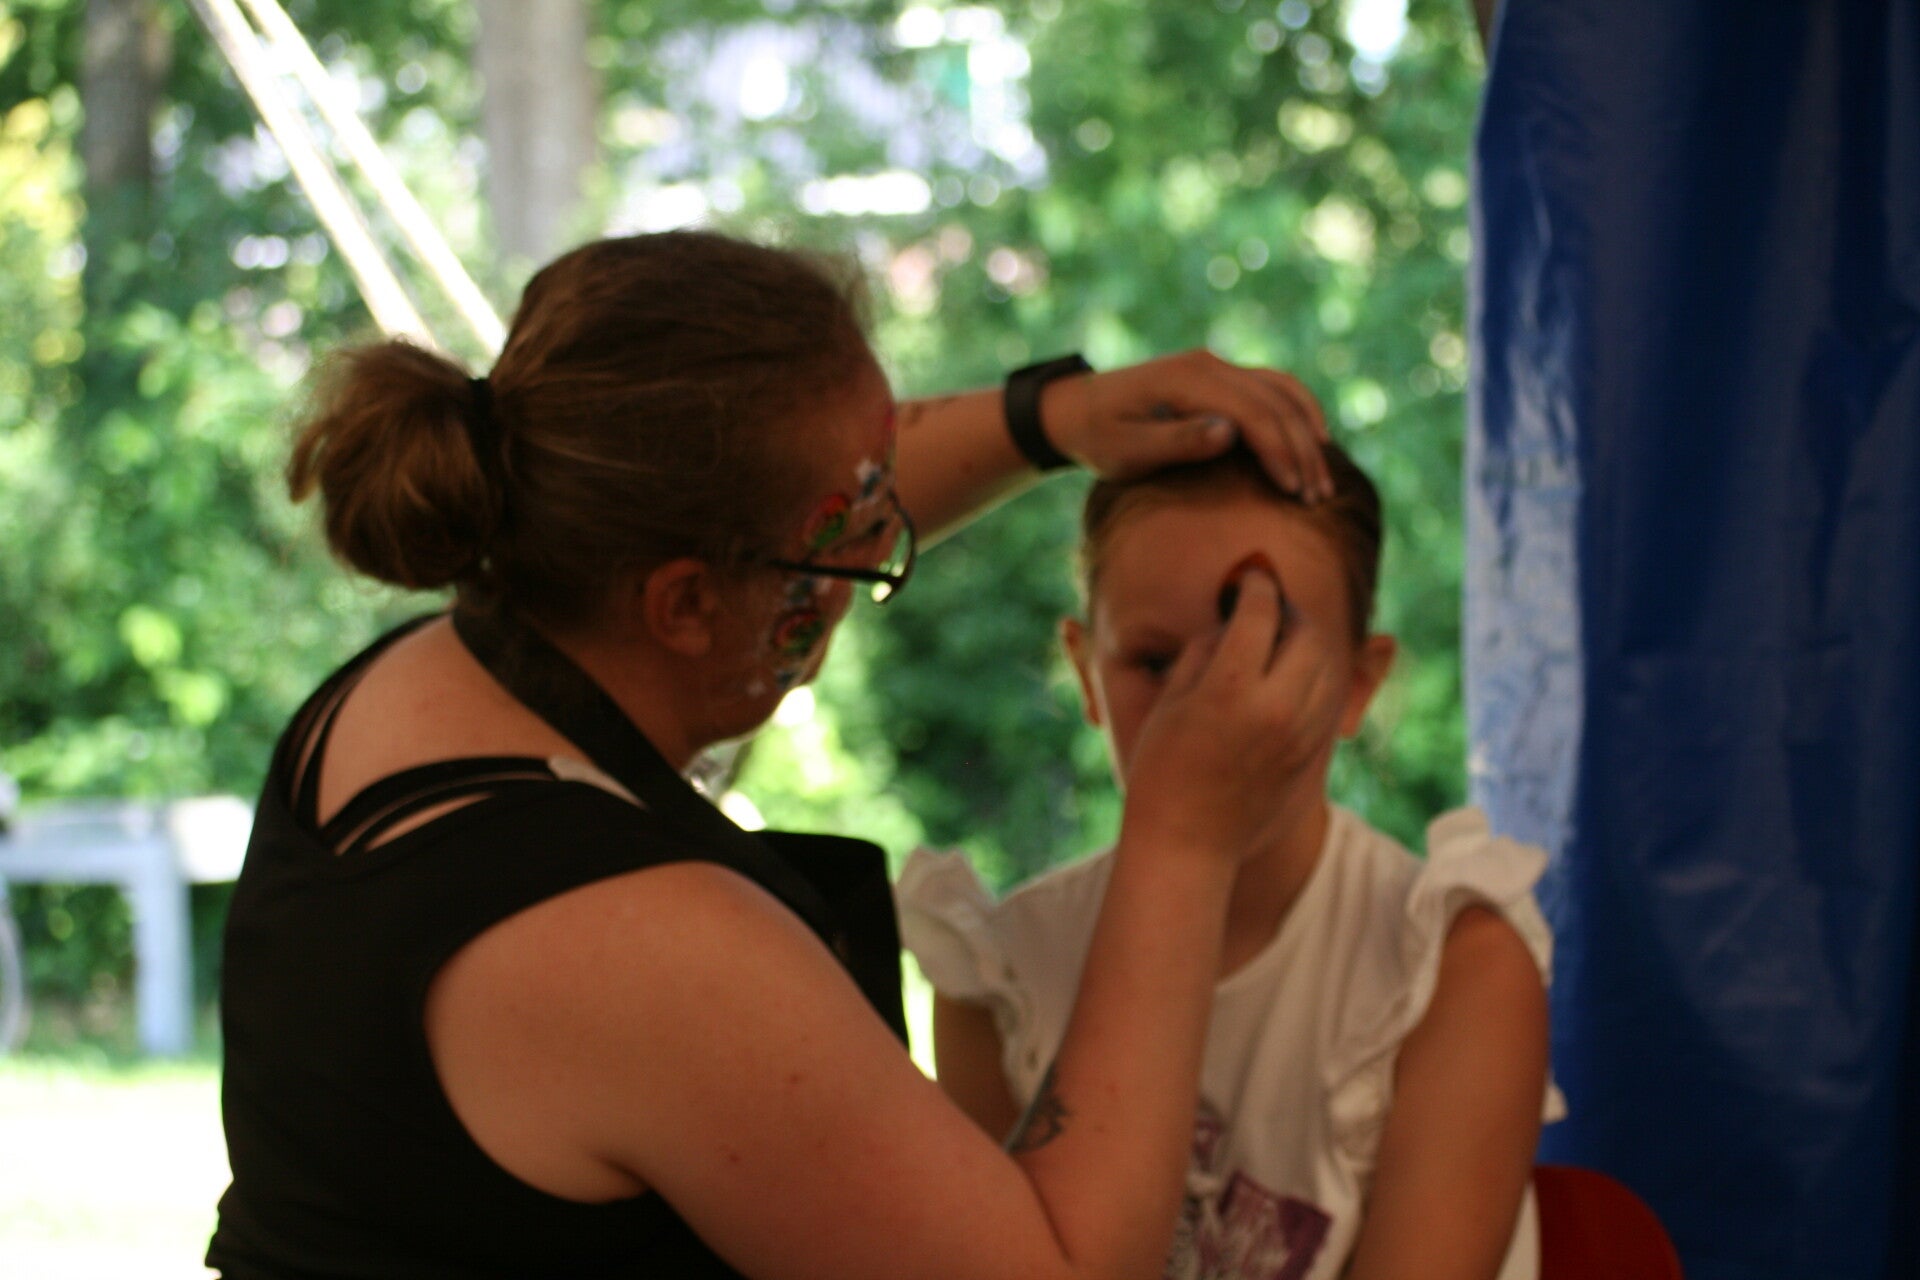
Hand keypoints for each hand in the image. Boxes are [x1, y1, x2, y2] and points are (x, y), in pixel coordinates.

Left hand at [1042, 349, 1332, 500]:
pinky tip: (1314, 443)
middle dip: (1302, 450)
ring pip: (1281, 391)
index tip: (1295, 494)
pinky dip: (1298, 413)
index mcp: (1187, 380)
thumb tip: (1229, 432)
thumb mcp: (1128, 450)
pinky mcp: (1218, 378)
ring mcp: (1215, 367)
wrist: (1074, 410)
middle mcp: (1208, 365)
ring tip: (1320, 479)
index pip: (1252, 414)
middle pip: (1275, 403)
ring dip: (1307, 432)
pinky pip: (1272, 389)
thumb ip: (1177, 442)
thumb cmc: (1098, 438)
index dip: (1280, 453)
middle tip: (1318, 497)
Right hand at [1116, 570, 1348, 864]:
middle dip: (1290, 610)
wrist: (1188, 842)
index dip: (1256, 585)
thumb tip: (1230, 623)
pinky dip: (1314, 678)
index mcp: (1231, 689)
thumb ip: (1204, 652)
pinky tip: (1290, 677)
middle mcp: (1275, 709)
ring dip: (1307, 643)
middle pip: (1307, 634)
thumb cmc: (1162, 771)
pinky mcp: (1310, 756)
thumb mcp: (1171, 701)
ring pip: (1326, 666)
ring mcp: (1299, 735)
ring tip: (1283, 638)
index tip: (1250, 577)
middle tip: (1271, 604)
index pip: (1261, 613)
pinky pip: (1326, 701)